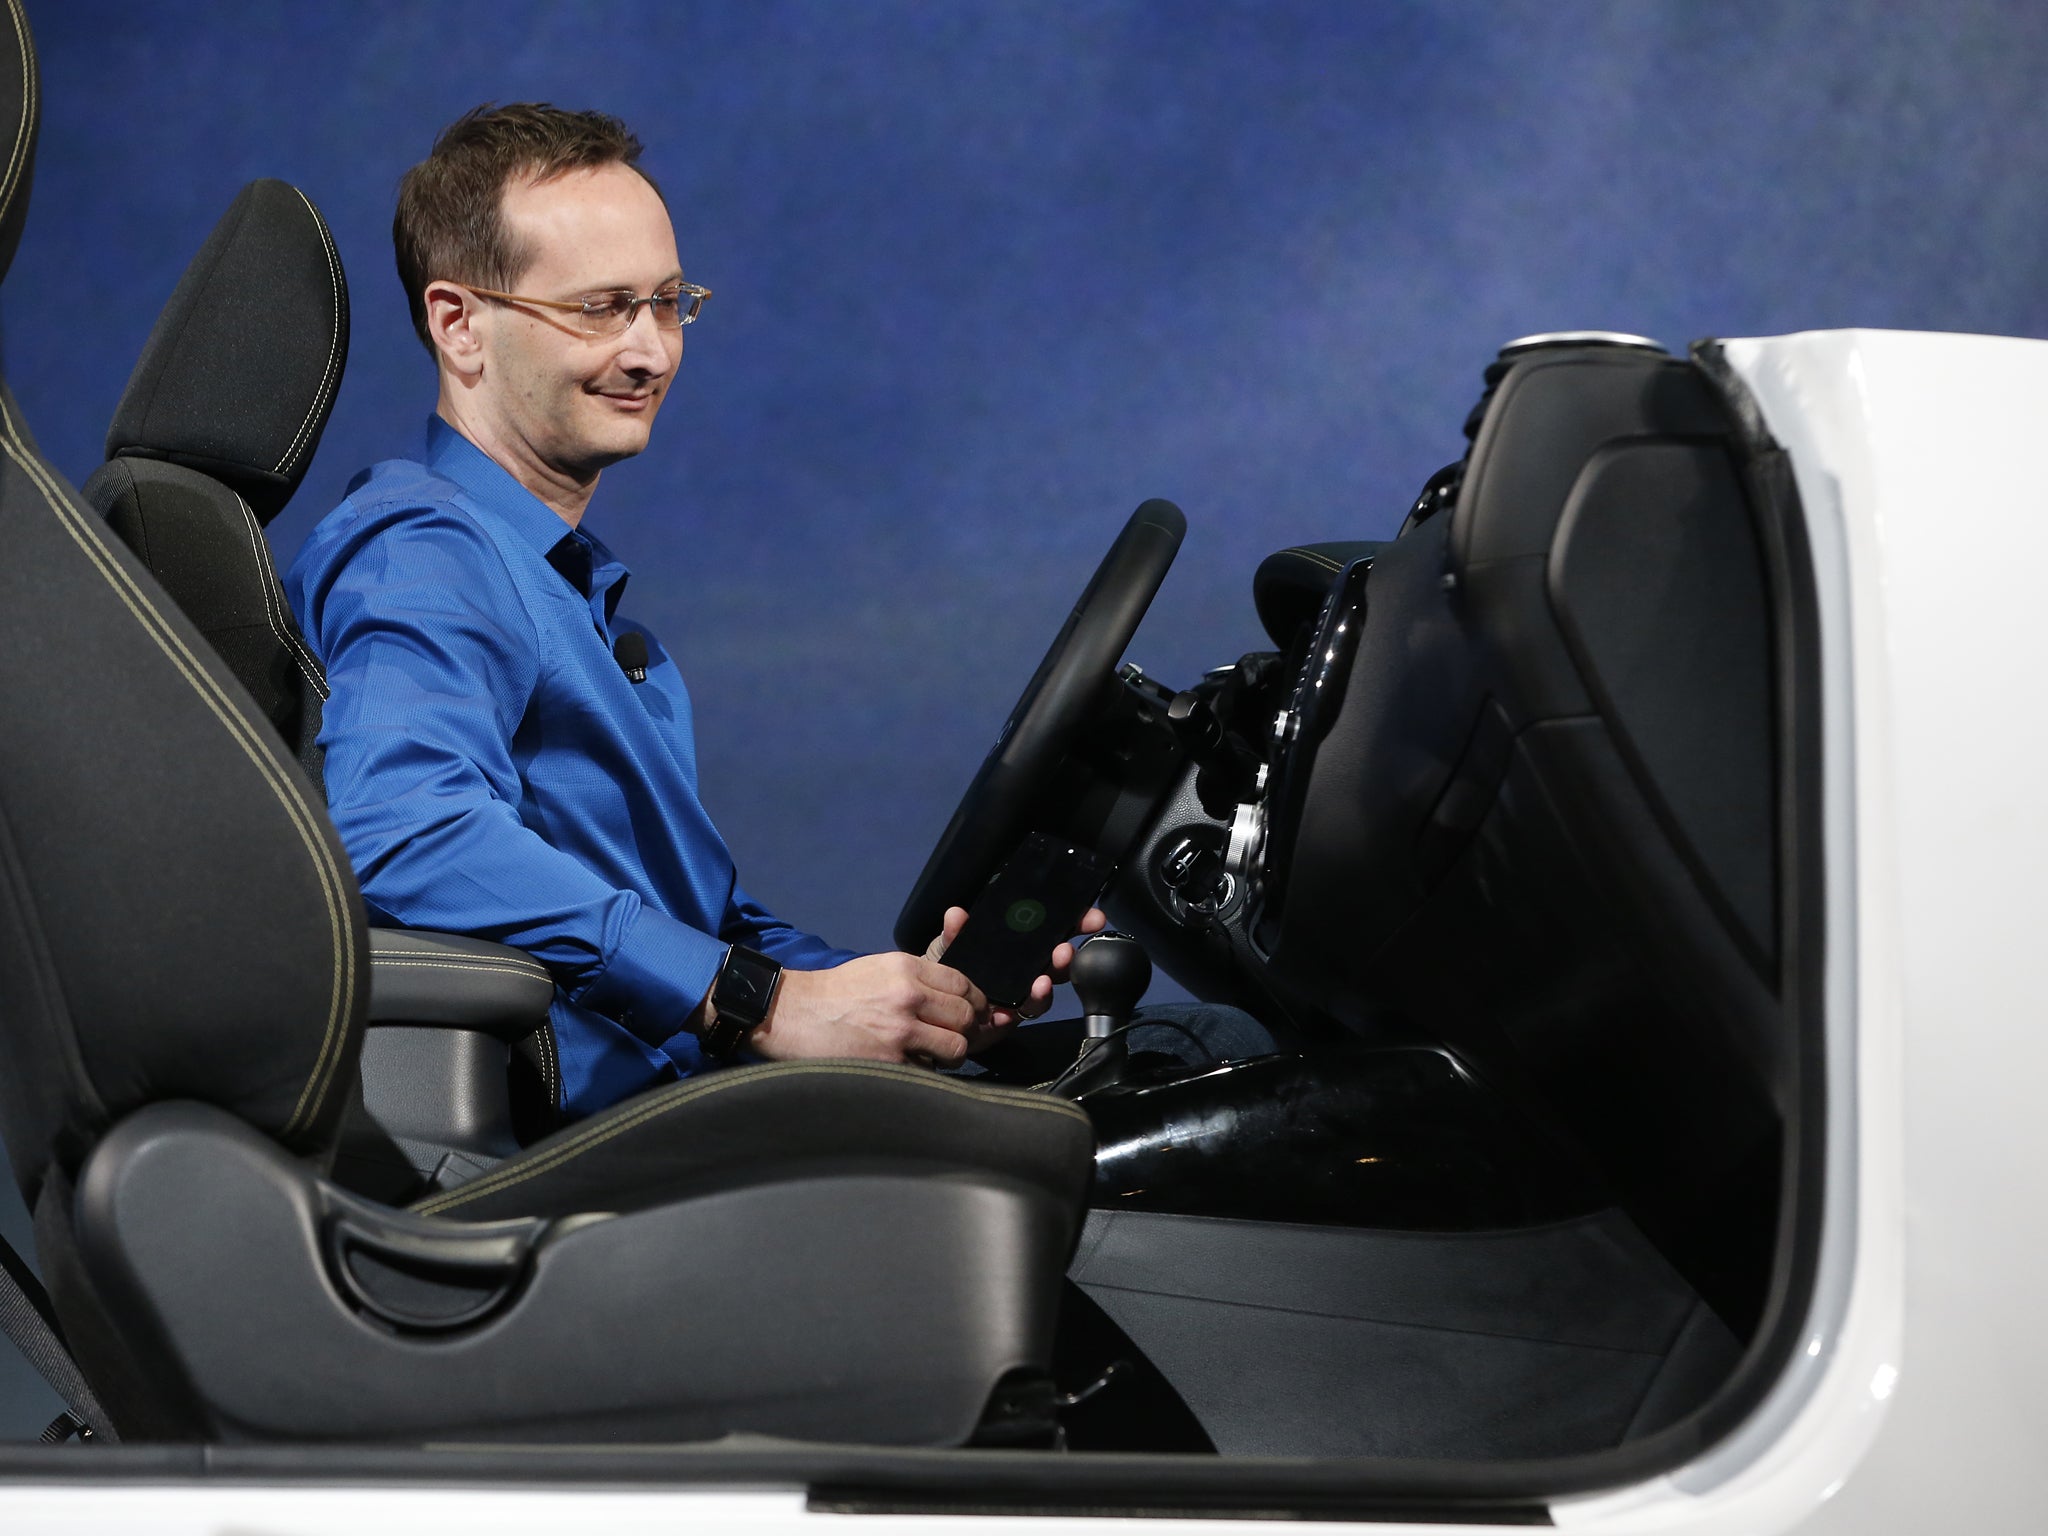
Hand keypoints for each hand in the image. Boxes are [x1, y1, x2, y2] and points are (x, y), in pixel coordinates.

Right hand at [743, 951, 989, 1068]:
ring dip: (948, 1055)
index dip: (975, 1003)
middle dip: (965, 1031)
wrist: (789, 1013)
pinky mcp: (888, 1061)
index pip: (964, 984)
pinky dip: (923, 1072)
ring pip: (956, 1047)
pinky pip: (929, 1071)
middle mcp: (907, 994)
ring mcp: (899, 1030)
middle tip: (948, 1037)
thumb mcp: (879, 968)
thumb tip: (967, 997)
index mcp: (906, 968)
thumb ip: (922, 976)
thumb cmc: (837, 994)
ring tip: (928, 1054)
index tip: (973, 1014)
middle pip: (967, 1016)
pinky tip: (903, 1065)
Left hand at [923, 904, 1108, 1050]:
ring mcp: (1019, 996)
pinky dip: (1012, 1014)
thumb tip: (956, 915)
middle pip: (1056, 962)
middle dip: (1067, 956)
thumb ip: (954, 932)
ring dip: (1046, 986)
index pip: (1051, 931)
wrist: (929, 1005)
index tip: (1089, 917)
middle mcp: (1025, 970)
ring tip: (1042, 982)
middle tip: (1065, 951)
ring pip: (1042, 992)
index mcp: (1016, 947)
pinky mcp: (1008, 1020)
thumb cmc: (945, 969)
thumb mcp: (947, 945)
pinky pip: (1018, 1018)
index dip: (1073, 923)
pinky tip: (1006, 1012)